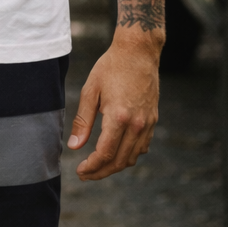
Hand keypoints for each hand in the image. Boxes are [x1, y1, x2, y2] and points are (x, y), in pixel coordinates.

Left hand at [67, 32, 160, 179]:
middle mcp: (136, 124)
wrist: (138, 52)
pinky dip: (129, 155)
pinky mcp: (153, 120)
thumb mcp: (91, 90)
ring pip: (132, 157)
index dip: (92, 167)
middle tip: (86, 174)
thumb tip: (74, 146)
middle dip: (101, 172)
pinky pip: (142, 147)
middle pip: (119, 161)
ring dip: (115, 166)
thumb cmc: (111, 67)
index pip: (105, 154)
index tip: (80, 171)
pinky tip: (116, 151)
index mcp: (119, 117)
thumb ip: (83, 120)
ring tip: (98, 165)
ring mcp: (147, 124)